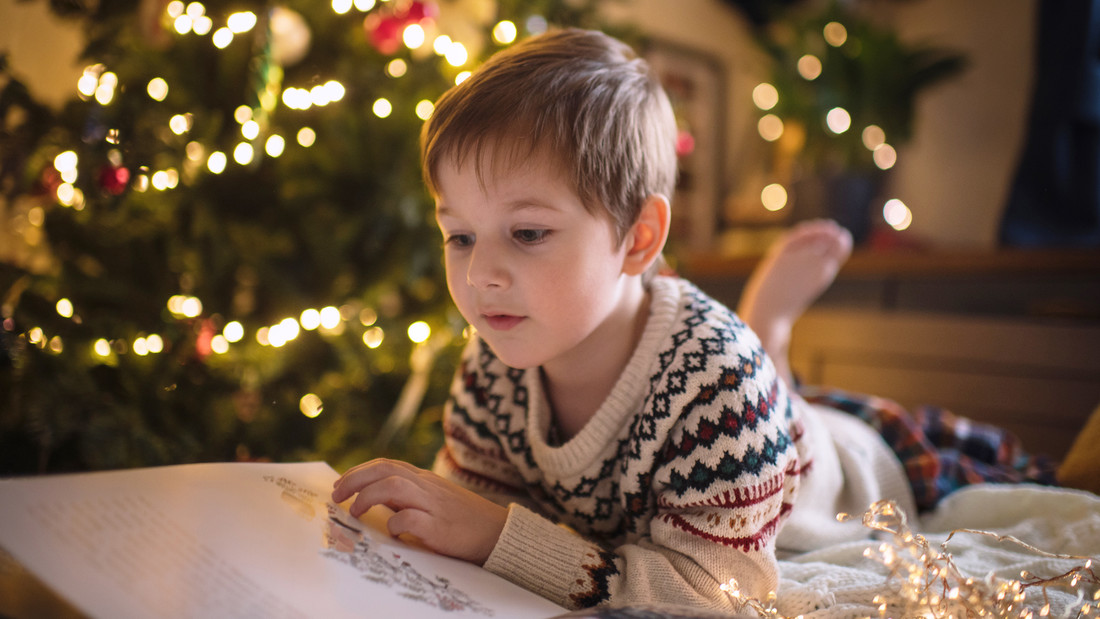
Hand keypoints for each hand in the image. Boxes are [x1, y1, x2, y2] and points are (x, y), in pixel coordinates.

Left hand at [331, 458, 507, 565]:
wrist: (498, 532)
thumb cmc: (463, 519)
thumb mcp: (434, 499)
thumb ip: (409, 496)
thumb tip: (374, 500)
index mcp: (424, 479)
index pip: (386, 464)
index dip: (359, 472)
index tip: (340, 484)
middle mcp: (427, 487)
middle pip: (385, 469)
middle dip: (355, 479)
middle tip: (337, 495)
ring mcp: (434, 505)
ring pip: (395, 486)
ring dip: (369, 496)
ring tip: (356, 511)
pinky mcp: (441, 527)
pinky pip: (412, 518)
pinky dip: (397, 522)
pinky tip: (392, 530)